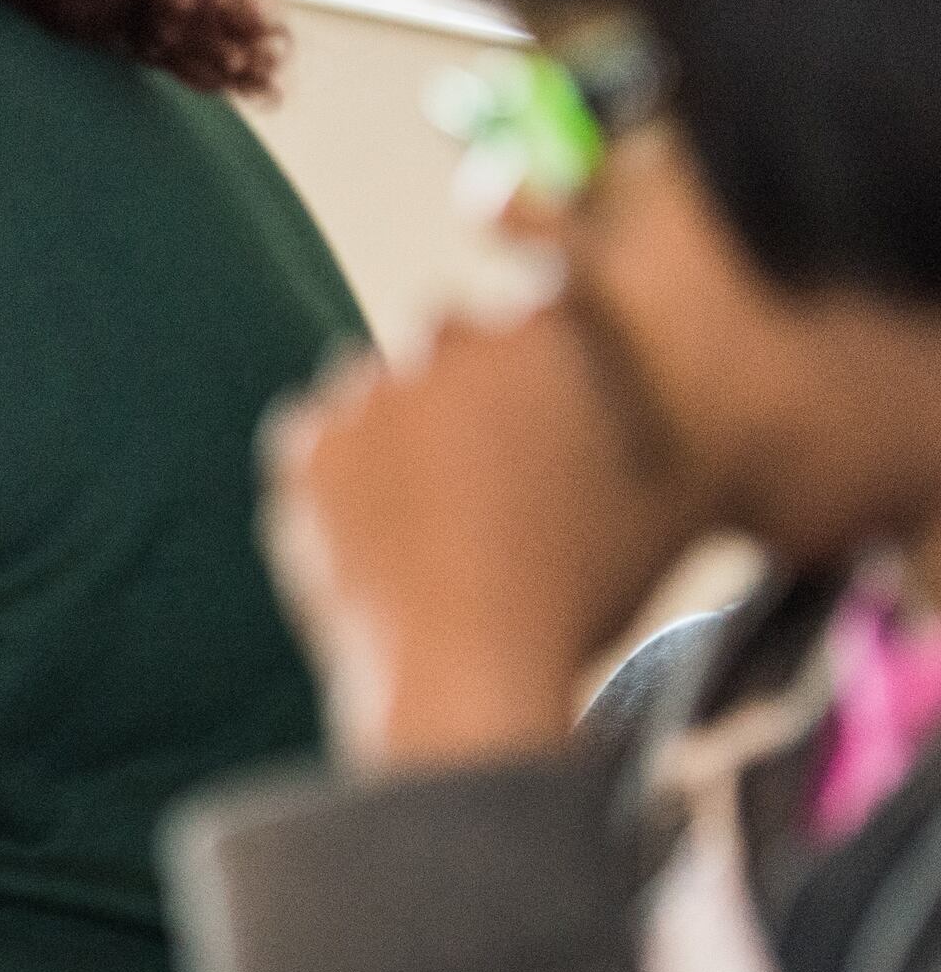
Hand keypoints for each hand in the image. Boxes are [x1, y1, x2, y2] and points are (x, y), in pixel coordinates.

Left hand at [260, 303, 709, 770]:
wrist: (468, 671)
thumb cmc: (583, 590)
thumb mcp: (667, 495)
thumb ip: (654, 405)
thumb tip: (662, 366)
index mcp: (545, 332)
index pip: (535, 300)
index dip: (541, 367)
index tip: (540, 424)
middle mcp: (447, 341)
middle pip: (450, 341)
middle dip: (467, 392)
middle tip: (489, 481)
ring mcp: (366, 391)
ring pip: (381, 389)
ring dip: (402, 431)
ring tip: (440, 521)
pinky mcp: (303, 444)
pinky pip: (320, 440)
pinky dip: (344, 477)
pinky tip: (388, 532)